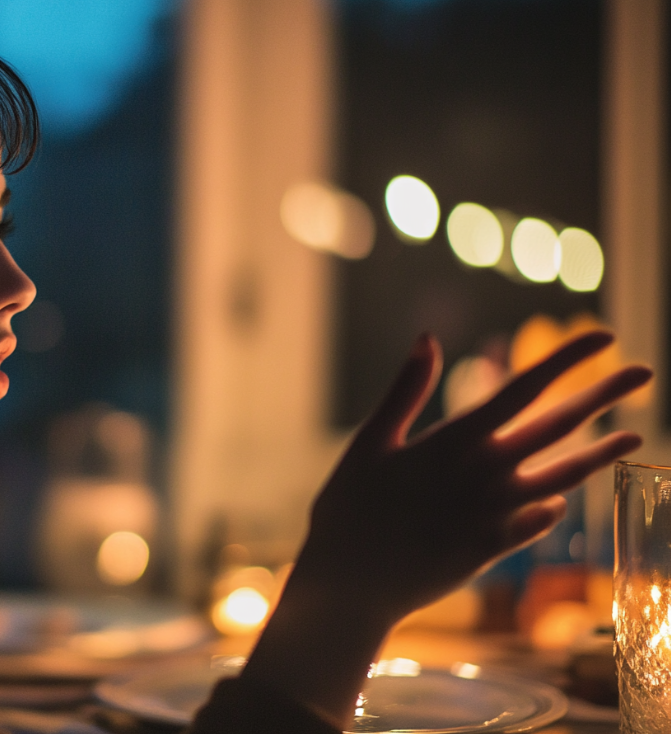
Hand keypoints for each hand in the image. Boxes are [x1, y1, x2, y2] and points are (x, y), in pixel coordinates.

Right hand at [241, 331, 650, 726]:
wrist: (352, 586)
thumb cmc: (349, 508)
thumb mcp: (370, 442)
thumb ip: (405, 390)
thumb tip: (427, 337)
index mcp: (455, 440)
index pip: (523, 388)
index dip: (566, 359)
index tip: (604, 336)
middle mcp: (486, 473)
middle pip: (559, 427)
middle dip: (603, 394)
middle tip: (644, 372)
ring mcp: (496, 514)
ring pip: (566, 477)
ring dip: (602, 454)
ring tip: (635, 437)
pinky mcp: (494, 548)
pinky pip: (538, 521)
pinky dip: (553, 506)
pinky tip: (559, 501)